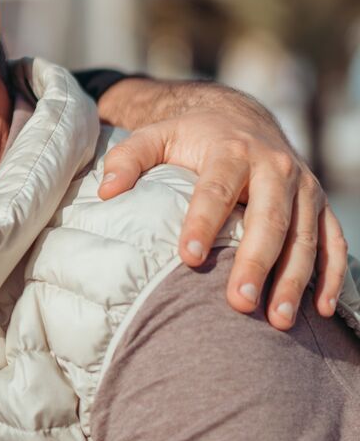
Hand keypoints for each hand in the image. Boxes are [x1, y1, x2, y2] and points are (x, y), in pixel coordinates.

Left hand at [98, 109, 347, 329]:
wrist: (241, 119)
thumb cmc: (190, 138)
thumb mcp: (155, 136)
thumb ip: (128, 159)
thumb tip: (106, 191)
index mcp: (232, 150)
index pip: (217, 190)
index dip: (203, 222)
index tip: (187, 258)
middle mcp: (275, 167)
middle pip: (269, 219)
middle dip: (256, 262)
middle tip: (239, 303)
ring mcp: (303, 187)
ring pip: (304, 237)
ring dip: (293, 280)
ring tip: (277, 321)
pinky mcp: (320, 204)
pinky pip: (334, 241)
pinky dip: (332, 275)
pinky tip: (322, 309)